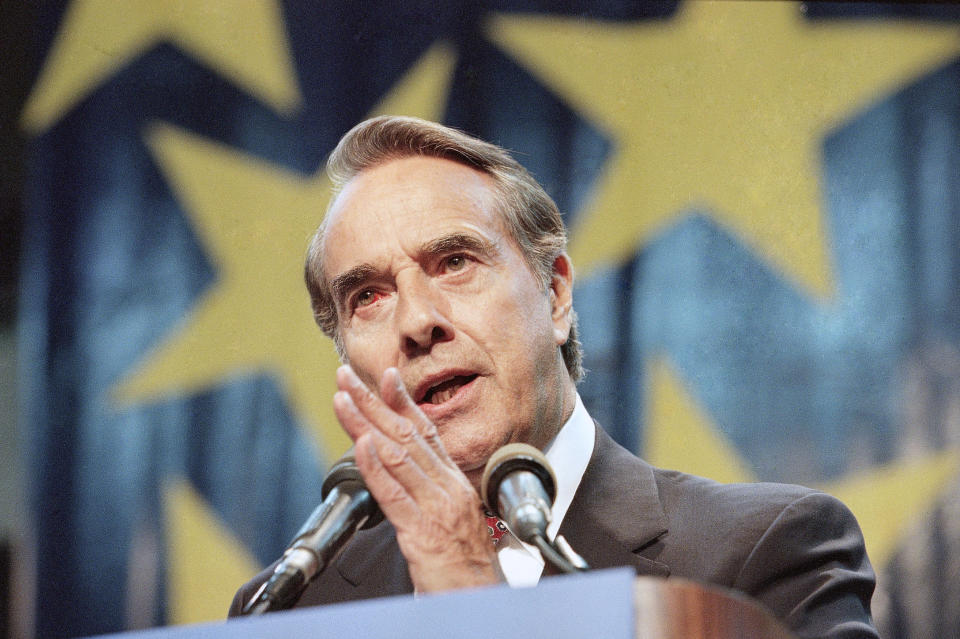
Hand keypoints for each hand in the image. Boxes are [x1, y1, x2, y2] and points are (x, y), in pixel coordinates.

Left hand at [332, 365, 503, 592]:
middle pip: (406, 435)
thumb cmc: (465, 568)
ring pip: (396, 456)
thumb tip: (404, 471)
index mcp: (452, 483)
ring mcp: (436, 507)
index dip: (403, 401)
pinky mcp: (422, 532)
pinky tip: (362, 446)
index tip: (384, 376)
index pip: (426, 432)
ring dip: (366, 424)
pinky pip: (395, 495)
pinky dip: (376, 467)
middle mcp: (446, 488)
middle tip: (346, 376)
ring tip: (343, 400)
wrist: (480, 600)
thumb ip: (431, 493)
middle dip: (373, 402)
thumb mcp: (452, 520)